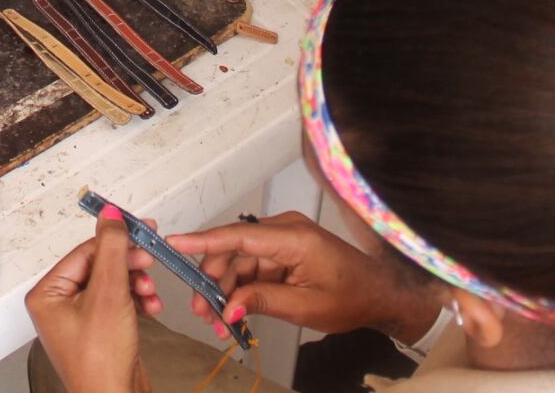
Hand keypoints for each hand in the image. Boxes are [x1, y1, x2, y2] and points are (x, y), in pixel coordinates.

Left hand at [27, 207, 157, 392]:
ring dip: (135, 284)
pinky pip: (118, 303)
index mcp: (47, 294)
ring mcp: (79, 319)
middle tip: (149, 261)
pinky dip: (136, 301)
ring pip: (112, 284)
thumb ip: (111, 250)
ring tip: (149, 291)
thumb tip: (110, 216)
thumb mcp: (109, 294)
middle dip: (128, 267)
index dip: (115, 242)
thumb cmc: (101, 363)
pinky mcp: (98, 330)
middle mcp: (58, 305)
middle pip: (100, 267)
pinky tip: (151, 306)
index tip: (140, 232)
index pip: (85, 252)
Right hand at [160, 212, 446, 342]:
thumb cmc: (353, 297)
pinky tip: (234, 314)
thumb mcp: (307, 306)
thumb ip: (264, 302)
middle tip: (203, 314)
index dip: (203, 240)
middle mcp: (284, 231)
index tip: (175, 242)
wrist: (379, 294)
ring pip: (239, 262)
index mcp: (293, 238)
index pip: (238, 236)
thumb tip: (228, 307)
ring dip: (225, 291)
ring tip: (219, 322)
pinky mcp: (283, 252)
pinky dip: (241, 290)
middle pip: (233, 252)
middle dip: (213, 282)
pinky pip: (252, 268)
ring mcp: (283, 241)